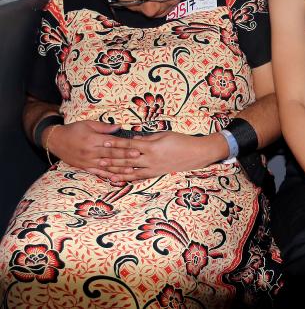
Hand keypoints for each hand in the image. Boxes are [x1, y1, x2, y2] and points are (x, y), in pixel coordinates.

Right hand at [45, 120, 134, 177]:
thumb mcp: (88, 124)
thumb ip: (104, 127)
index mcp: (93, 139)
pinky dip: (107, 176)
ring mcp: (87, 161)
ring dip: (119, 169)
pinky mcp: (84, 167)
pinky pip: (97, 172)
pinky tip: (117, 178)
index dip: (125, 146)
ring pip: (106, 166)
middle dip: (125, 156)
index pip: (112, 143)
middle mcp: (91, 151)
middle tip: (138, 157)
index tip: (136, 147)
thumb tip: (119, 127)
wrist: (55, 140)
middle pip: (111, 155)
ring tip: (132, 170)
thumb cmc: (73, 130)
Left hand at [100, 131, 226, 181]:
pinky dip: (128, 178)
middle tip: (98, 158)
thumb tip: (133, 139)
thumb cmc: (181, 141)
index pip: (130, 145)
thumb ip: (148, 138)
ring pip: (130, 171)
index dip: (116, 143)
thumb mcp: (164, 135)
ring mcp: (152, 168)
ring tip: (104, 170)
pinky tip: (119, 179)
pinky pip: (139, 177)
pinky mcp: (156, 174)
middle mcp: (150, 159)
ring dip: (116, 170)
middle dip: (112, 159)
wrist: (196, 154)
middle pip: (126, 159)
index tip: (105, 141)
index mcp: (151, 146)